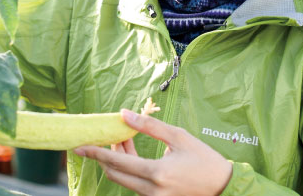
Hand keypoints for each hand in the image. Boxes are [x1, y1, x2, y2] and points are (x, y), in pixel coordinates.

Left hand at [73, 110, 231, 195]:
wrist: (223, 188)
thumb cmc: (204, 160)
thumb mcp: (179, 137)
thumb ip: (149, 126)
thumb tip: (124, 115)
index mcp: (157, 173)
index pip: (117, 162)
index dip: (95, 153)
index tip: (79, 146)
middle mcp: (152, 191)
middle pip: (115, 174)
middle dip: (104, 157)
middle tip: (102, 139)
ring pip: (124, 180)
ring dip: (118, 161)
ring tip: (123, 141)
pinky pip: (135, 185)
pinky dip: (129, 169)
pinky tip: (133, 153)